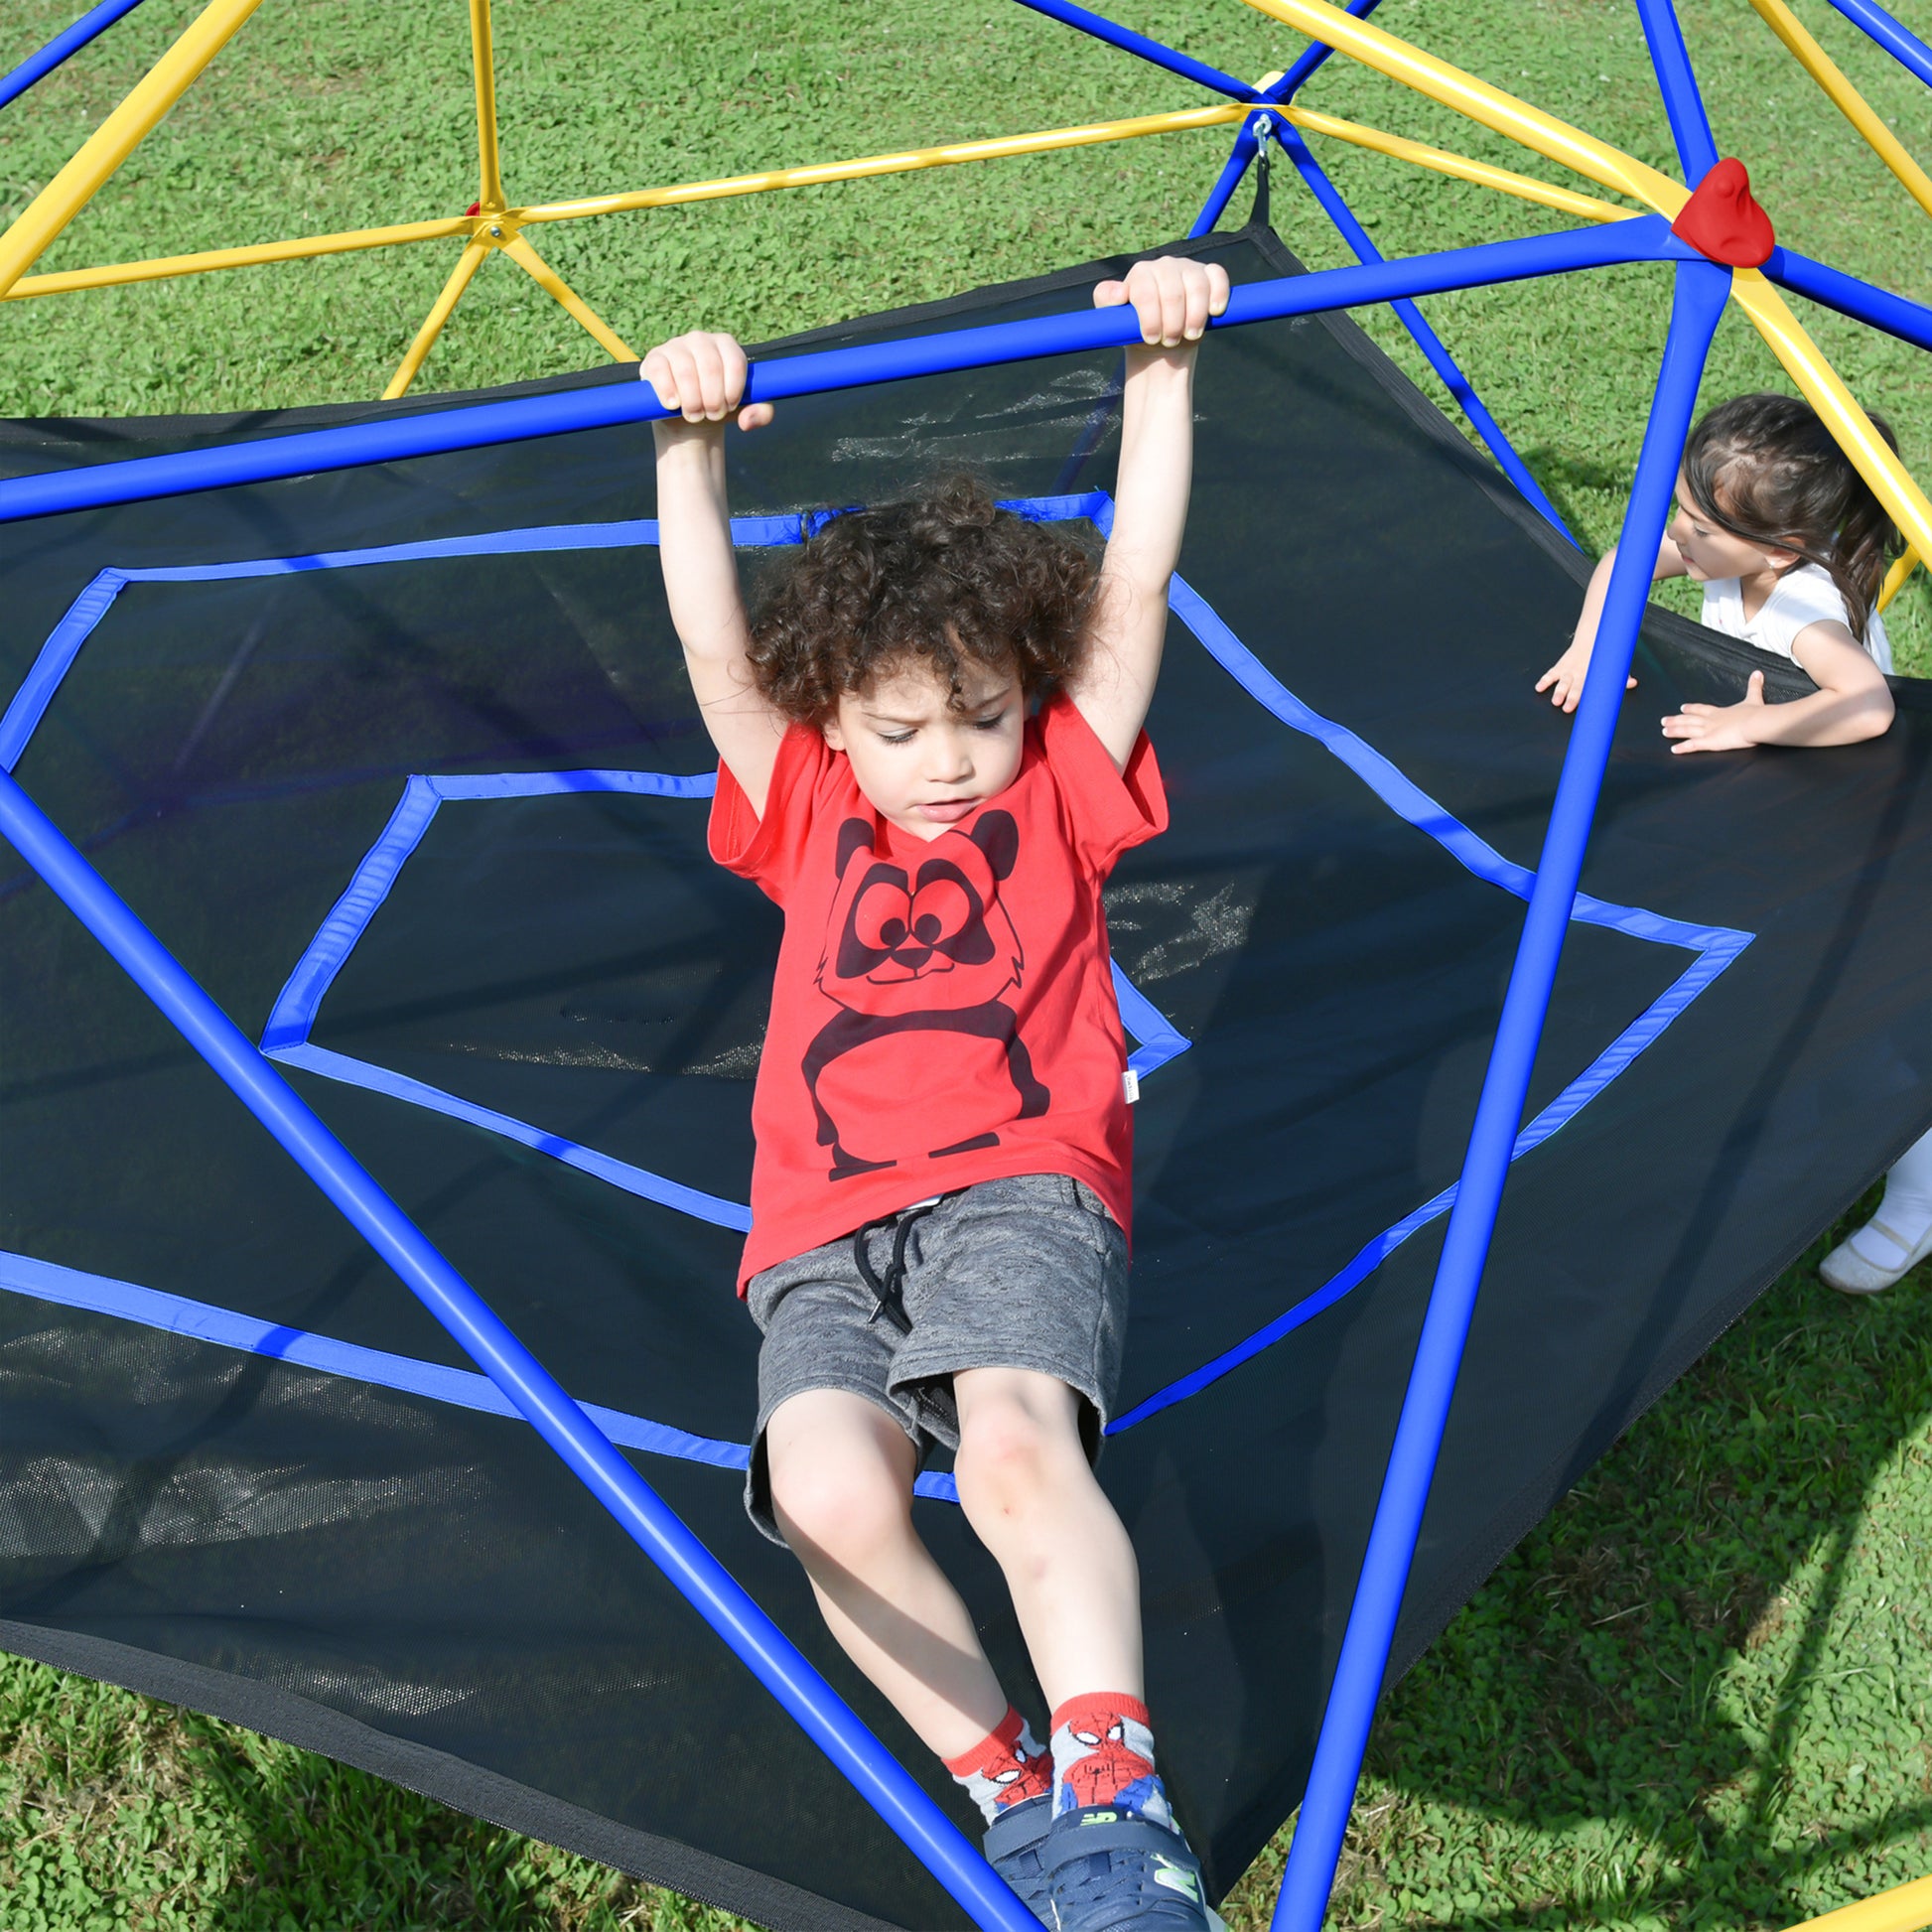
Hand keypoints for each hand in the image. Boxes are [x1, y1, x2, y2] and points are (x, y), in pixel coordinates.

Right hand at [641, 331, 773, 430]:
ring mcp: (676, 346)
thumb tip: (748, 421)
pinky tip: (674, 405)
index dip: (733, 390)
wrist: (688, 417)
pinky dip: (668, 391)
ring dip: (693, 401)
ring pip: (686, 371)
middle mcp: (701, 339)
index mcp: (726, 345)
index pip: (735, 362)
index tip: (729, 407)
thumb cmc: (719, 406)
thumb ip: (760, 413)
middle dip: (713, 400)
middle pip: (711, 368)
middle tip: (712, 415)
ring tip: (695, 415)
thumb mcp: (744, 410)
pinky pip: (660, 371)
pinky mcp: (654, 359)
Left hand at [1094, 256, 1229, 348]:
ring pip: (1197, 285)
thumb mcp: (1113, 320)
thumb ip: (1106, 301)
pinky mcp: (1209, 275)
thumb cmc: (1136, 331)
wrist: (1160, 344)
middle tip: (1169, 341)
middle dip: (1172, 322)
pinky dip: (1218, 293)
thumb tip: (1120, 292)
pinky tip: (1214, 312)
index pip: (1146, 291)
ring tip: (1189, 335)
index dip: (1149, 317)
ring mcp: (1188, 268)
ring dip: (1194, 316)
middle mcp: (1164, 266)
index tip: (1150, 338)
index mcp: (1140, 273)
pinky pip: (1218, 276)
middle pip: (1172, 291)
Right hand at [1535, 636, 1635, 712]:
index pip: (1589, 688)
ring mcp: (1569, 670)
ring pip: (1563, 682)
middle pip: (1575, 687)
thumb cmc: (1602, 656)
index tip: (1583, 705)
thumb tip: (1632, 683)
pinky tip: (1539, 688)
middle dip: (1570, 697)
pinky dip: (1544, 680)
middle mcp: (1580, 673)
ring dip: (1558, 691)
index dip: (1586, 697)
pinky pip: (1551, 674)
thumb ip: (1621, 676)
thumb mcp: (1614, 665)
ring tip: (1555, 701)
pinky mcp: (1560, 667)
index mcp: (1593, 674)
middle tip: (1566, 707)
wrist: (1592, 636)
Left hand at [1663, 670, 1767, 752]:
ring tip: (1663, 732)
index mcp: (1720, 712)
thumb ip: (1754, 686)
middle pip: (1689, 720)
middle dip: (1676, 720)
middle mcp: (1711, 721)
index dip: (1691, 709)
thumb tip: (1757, 673)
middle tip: (1663, 720)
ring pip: (1687, 730)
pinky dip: (1682, 748)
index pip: (1702, 709)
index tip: (1682, 707)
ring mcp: (1708, 731)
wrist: (1756, 722)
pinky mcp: (1710, 742)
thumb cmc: (1756, 713)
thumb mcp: (1754, 697)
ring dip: (1675, 731)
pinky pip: (1693, 745)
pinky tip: (1673, 750)